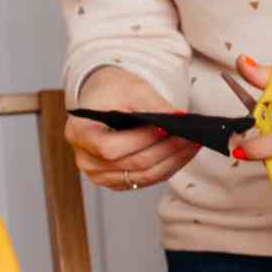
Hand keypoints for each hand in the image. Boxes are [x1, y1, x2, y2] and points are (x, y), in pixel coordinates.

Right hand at [66, 66, 199, 191]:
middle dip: (166, 150)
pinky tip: (182, 153)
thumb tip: (179, 118)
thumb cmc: (114, 91)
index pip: (111, 148)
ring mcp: (99, 175)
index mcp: (79, 133)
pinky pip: (146, 179)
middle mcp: (86, 160)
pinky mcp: (116, 181)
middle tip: (191, 136)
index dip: (142, 141)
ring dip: (172, 161)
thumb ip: (154, 105)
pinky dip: (167, 167)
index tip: (168, 128)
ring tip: (192, 144)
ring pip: (143, 176)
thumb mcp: (133, 90)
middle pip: (132, 164)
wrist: (105, 99)